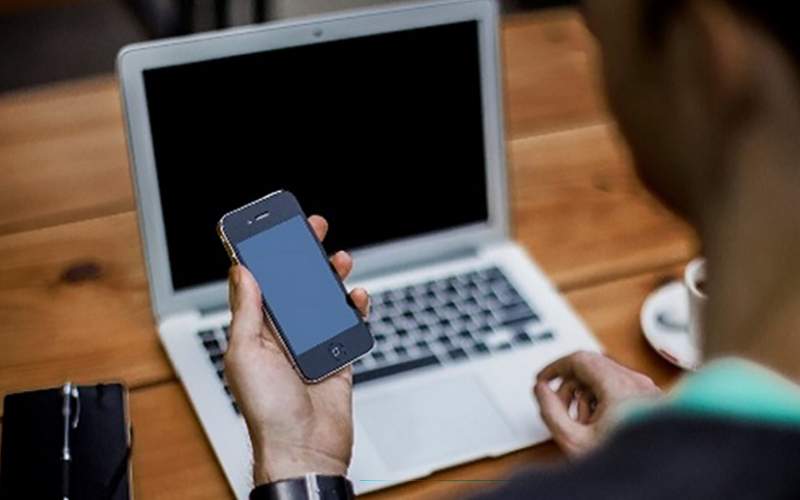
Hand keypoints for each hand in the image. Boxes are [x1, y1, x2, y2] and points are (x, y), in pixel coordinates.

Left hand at [224, 215, 369, 484]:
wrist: (305, 449)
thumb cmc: (267, 412)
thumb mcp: (245, 354)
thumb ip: (247, 311)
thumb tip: (242, 271)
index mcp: (255, 331)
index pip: (259, 283)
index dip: (264, 254)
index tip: (271, 228)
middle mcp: (282, 335)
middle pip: (294, 285)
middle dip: (302, 255)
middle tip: (312, 230)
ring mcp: (311, 344)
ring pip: (323, 300)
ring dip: (330, 277)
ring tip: (339, 260)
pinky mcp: (337, 356)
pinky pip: (348, 324)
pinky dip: (354, 308)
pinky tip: (355, 297)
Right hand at [533, 351, 661, 457]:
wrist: (656, 479)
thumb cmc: (625, 464)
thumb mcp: (574, 441)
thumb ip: (550, 411)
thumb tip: (542, 390)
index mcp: (619, 387)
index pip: (579, 360)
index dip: (555, 367)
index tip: (543, 379)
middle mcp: (637, 383)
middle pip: (592, 367)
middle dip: (569, 386)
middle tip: (558, 406)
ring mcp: (648, 391)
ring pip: (606, 377)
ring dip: (586, 394)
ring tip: (582, 422)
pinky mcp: (653, 400)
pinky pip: (620, 388)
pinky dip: (603, 399)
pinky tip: (599, 424)